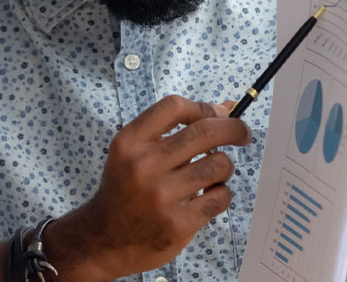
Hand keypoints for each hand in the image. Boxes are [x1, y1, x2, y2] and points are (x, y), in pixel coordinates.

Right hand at [45, 95, 250, 280]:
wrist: (104, 238)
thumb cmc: (126, 189)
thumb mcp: (132, 151)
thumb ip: (172, 129)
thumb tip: (226, 108)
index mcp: (130, 142)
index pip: (175, 107)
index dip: (204, 107)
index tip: (219, 114)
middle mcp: (144, 166)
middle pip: (205, 132)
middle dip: (233, 129)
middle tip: (242, 134)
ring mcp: (162, 196)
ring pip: (219, 165)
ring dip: (223, 167)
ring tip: (212, 174)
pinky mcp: (179, 223)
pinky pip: (221, 196)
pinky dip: (221, 193)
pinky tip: (207, 196)